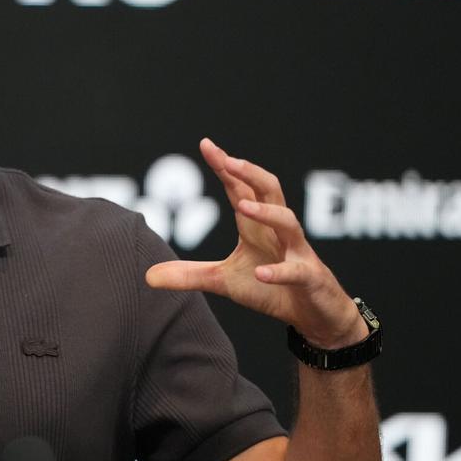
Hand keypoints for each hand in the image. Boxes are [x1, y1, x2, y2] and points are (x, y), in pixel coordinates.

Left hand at [145, 138, 365, 348]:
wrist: (314, 315)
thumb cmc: (272, 290)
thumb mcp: (224, 282)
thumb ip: (190, 274)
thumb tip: (147, 275)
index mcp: (257, 227)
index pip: (241, 189)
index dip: (226, 166)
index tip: (206, 144)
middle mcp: (278, 232)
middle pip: (270, 192)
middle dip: (250, 174)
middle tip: (228, 161)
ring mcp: (297, 253)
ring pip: (288, 222)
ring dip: (266, 212)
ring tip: (242, 206)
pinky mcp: (310, 279)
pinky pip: (297, 271)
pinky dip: (280, 271)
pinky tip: (261, 273)